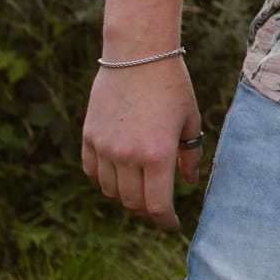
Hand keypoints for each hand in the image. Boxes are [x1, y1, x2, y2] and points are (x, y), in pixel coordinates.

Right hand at [81, 59, 202, 230]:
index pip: (156, 205)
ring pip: (110, 190)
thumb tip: (189, 182)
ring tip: (140, 191)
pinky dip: (104, 180)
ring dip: (125, 197)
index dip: (165, 221)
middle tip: (158, 208)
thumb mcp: (190, 120)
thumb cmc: (172, 85)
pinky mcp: (89, 136)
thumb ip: (190, 155)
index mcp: (157, 154)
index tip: (172, 225)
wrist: (138, 54)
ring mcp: (104, 147)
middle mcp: (127, 156)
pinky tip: (118, 175)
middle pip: (132, 203)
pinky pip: (91, 171)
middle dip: (147, 211)